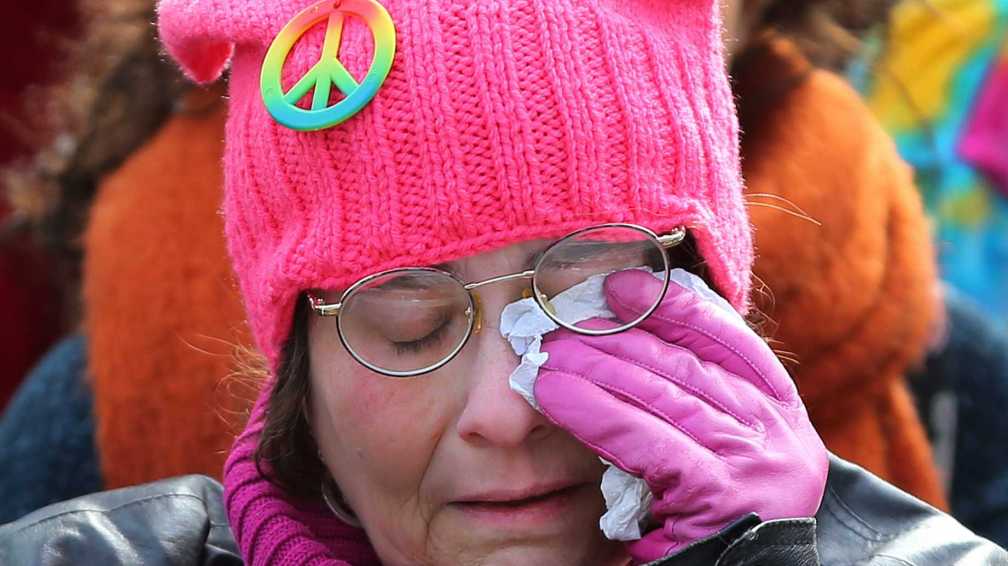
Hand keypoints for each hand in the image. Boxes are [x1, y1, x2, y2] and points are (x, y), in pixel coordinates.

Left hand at [535, 269, 827, 563]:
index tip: (624, 284)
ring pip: (661, 395)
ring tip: (545, 352)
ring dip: (594, 366)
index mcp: (783, 418)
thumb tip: (631, 339)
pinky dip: (592, 411)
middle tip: (562, 320)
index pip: (729, 341)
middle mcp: (782, 436)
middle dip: (618, 336)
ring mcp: (758, 464)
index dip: (675, 306)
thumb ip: (698, 404)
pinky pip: (642, 438)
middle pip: (687, 364)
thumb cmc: (707, 525)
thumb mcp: (718, 455)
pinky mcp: (720, 494)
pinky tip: (553, 394)